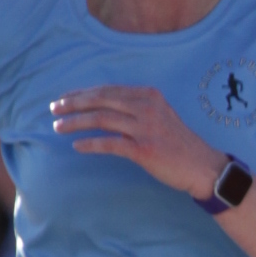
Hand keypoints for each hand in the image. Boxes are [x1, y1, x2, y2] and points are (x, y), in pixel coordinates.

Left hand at [47, 84, 217, 199]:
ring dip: (76, 123)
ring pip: (101, 120)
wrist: (201, 166)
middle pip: (101, 101)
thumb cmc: (178, 142)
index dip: (82, 93)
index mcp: (149, 95)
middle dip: (73, 104)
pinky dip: (91, 144)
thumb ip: (136, 108)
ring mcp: (145, 128)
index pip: (107, 90)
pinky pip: (110, 143)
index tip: (64, 98)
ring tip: (58, 127)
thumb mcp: (160, 115)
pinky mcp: (144, 149)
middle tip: (54, 109)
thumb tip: (103, 108)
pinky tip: (77, 146)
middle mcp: (146, 107)